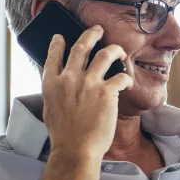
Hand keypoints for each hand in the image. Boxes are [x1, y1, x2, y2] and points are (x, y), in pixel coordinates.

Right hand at [40, 26, 131, 160]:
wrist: (76, 149)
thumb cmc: (64, 135)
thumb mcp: (50, 109)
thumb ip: (56, 93)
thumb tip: (60, 85)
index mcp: (51, 84)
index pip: (53, 56)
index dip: (57, 44)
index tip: (61, 37)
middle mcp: (69, 78)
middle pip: (80, 47)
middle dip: (90, 34)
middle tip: (97, 29)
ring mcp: (88, 83)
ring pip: (104, 54)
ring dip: (114, 49)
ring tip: (119, 50)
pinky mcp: (107, 92)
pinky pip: (121, 76)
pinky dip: (126, 78)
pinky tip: (129, 83)